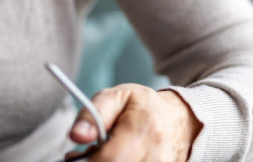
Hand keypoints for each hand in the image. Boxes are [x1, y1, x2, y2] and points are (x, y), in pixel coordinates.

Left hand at [68, 84, 201, 161]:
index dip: (88, 160)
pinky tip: (119, 158)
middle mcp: (156, 156)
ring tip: (107, 153)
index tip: (75, 154)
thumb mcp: (116, 97)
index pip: (108, 159)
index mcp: (143, 130)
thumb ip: (93, 114)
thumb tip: (76, 136)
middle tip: (91, 152)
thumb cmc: (142, 107)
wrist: (177, 120)